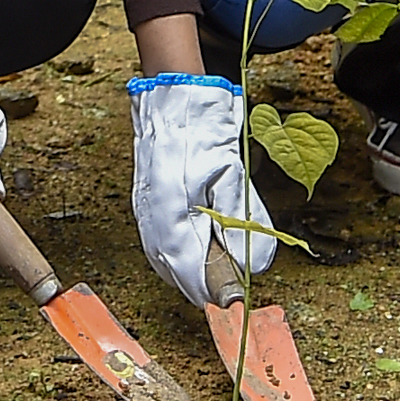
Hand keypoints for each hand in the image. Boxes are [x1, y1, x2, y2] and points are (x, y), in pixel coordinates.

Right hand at [127, 71, 265, 307]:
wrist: (173, 102)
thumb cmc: (200, 135)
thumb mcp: (232, 178)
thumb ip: (242, 225)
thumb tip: (254, 263)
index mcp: (172, 217)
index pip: (191, 273)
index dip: (215, 290)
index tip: (234, 298)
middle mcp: (153, 221)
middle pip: (176, 273)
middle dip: (203, 284)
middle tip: (230, 286)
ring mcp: (145, 214)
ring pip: (165, 262)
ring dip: (190, 273)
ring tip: (216, 275)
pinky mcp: (145, 206)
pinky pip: (159, 246)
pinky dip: (177, 257)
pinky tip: (195, 253)